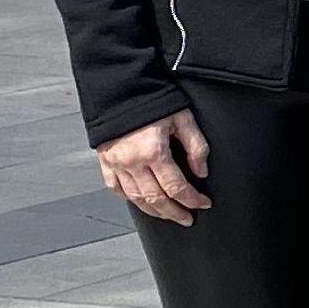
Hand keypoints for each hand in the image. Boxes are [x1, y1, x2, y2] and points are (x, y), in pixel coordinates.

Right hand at [95, 108, 209, 226]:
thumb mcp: (183, 118)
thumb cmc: (152, 100)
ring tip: (168, 215)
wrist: (119, 88)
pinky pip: (116, 188)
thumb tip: (201, 171)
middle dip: (175, 212)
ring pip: (136, 198)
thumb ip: (196, 146)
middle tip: (187, 218)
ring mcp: (116, 164)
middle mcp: (132, 162)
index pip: (177, 187)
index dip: (192, 199)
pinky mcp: (105, 161)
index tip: (203, 204)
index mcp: (154, 152)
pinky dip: (129, 199)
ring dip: (154, 211)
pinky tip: (140, 202)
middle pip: (156, 199)